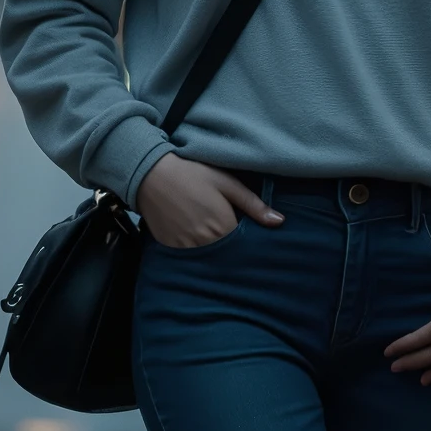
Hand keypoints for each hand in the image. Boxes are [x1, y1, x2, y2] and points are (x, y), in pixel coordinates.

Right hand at [137, 156, 282, 248]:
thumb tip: (279, 222)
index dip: (247, 241)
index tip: (246, 231)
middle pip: (226, 255)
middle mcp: (204, 244)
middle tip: (227, 228)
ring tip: (209, 229)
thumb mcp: (227, 183)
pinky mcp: (169, 248)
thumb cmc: (193, 173)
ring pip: (208, 258)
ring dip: (213, 250)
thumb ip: (253, 205)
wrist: (151, 173)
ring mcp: (185, 249)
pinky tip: (193, 232)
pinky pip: (189, 256)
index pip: (243, 247)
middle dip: (231, 248)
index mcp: (222, 228)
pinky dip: (195, 250)